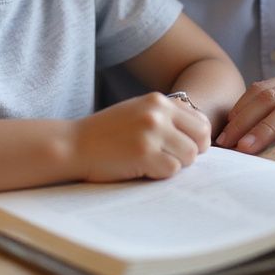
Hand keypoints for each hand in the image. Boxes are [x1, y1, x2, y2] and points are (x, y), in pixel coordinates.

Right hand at [73, 92, 211, 181]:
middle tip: (171, 159)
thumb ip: (166, 116)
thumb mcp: (137, 111)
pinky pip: (172, 170)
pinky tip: (141, 168)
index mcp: (158, 100)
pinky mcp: (144, 154)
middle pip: (201, 138)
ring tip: (152, 162)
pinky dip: (160, 174)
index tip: (183, 148)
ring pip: (189, 156)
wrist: (73, 144)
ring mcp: (151, 132)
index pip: (200, 121)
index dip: (197, 139)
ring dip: (174, 164)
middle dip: (191, 153)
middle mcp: (157, 112)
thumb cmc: (106, 133)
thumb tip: (200, 134)